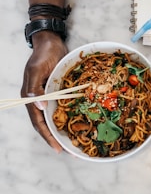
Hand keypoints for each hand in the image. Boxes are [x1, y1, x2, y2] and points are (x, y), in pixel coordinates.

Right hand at [20, 31, 67, 151]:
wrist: (51, 42)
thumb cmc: (43, 54)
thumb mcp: (37, 70)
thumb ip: (35, 88)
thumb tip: (38, 107)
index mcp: (30, 97)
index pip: (38, 123)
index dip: (48, 136)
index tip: (58, 149)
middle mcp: (38, 100)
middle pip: (46, 125)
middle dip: (56, 138)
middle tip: (70, 151)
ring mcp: (48, 96)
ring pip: (53, 118)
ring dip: (62, 130)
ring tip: (74, 143)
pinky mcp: (57, 92)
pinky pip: (61, 108)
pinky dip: (67, 117)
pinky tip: (77, 124)